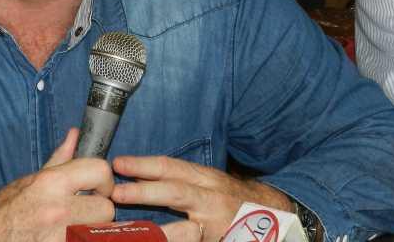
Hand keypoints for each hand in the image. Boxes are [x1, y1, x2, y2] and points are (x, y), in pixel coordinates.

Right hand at [0, 128, 114, 241]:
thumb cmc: (7, 208)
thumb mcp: (33, 179)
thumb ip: (60, 158)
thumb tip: (75, 135)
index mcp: (52, 182)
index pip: (100, 171)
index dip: (104, 181)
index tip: (98, 190)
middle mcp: (59, 209)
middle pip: (106, 207)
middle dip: (98, 211)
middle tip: (85, 213)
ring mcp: (61, 235)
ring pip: (99, 230)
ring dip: (91, 228)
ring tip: (74, 226)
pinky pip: (85, 240)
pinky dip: (80, 238)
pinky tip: (67, 236)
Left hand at [111, 155, 292, 241]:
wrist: (276, 218)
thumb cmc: (230, 198)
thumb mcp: (208, 182)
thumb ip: (179, 180)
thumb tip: (137, 175)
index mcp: (205, 178)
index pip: (170, 167)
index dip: (143, 164)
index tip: (118, 164)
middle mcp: (211, 199)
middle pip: (175, 191)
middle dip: (144, 191)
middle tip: (116, 192)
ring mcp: (215, 226)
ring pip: (184, 228)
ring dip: (157, 230)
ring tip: (132, 231)